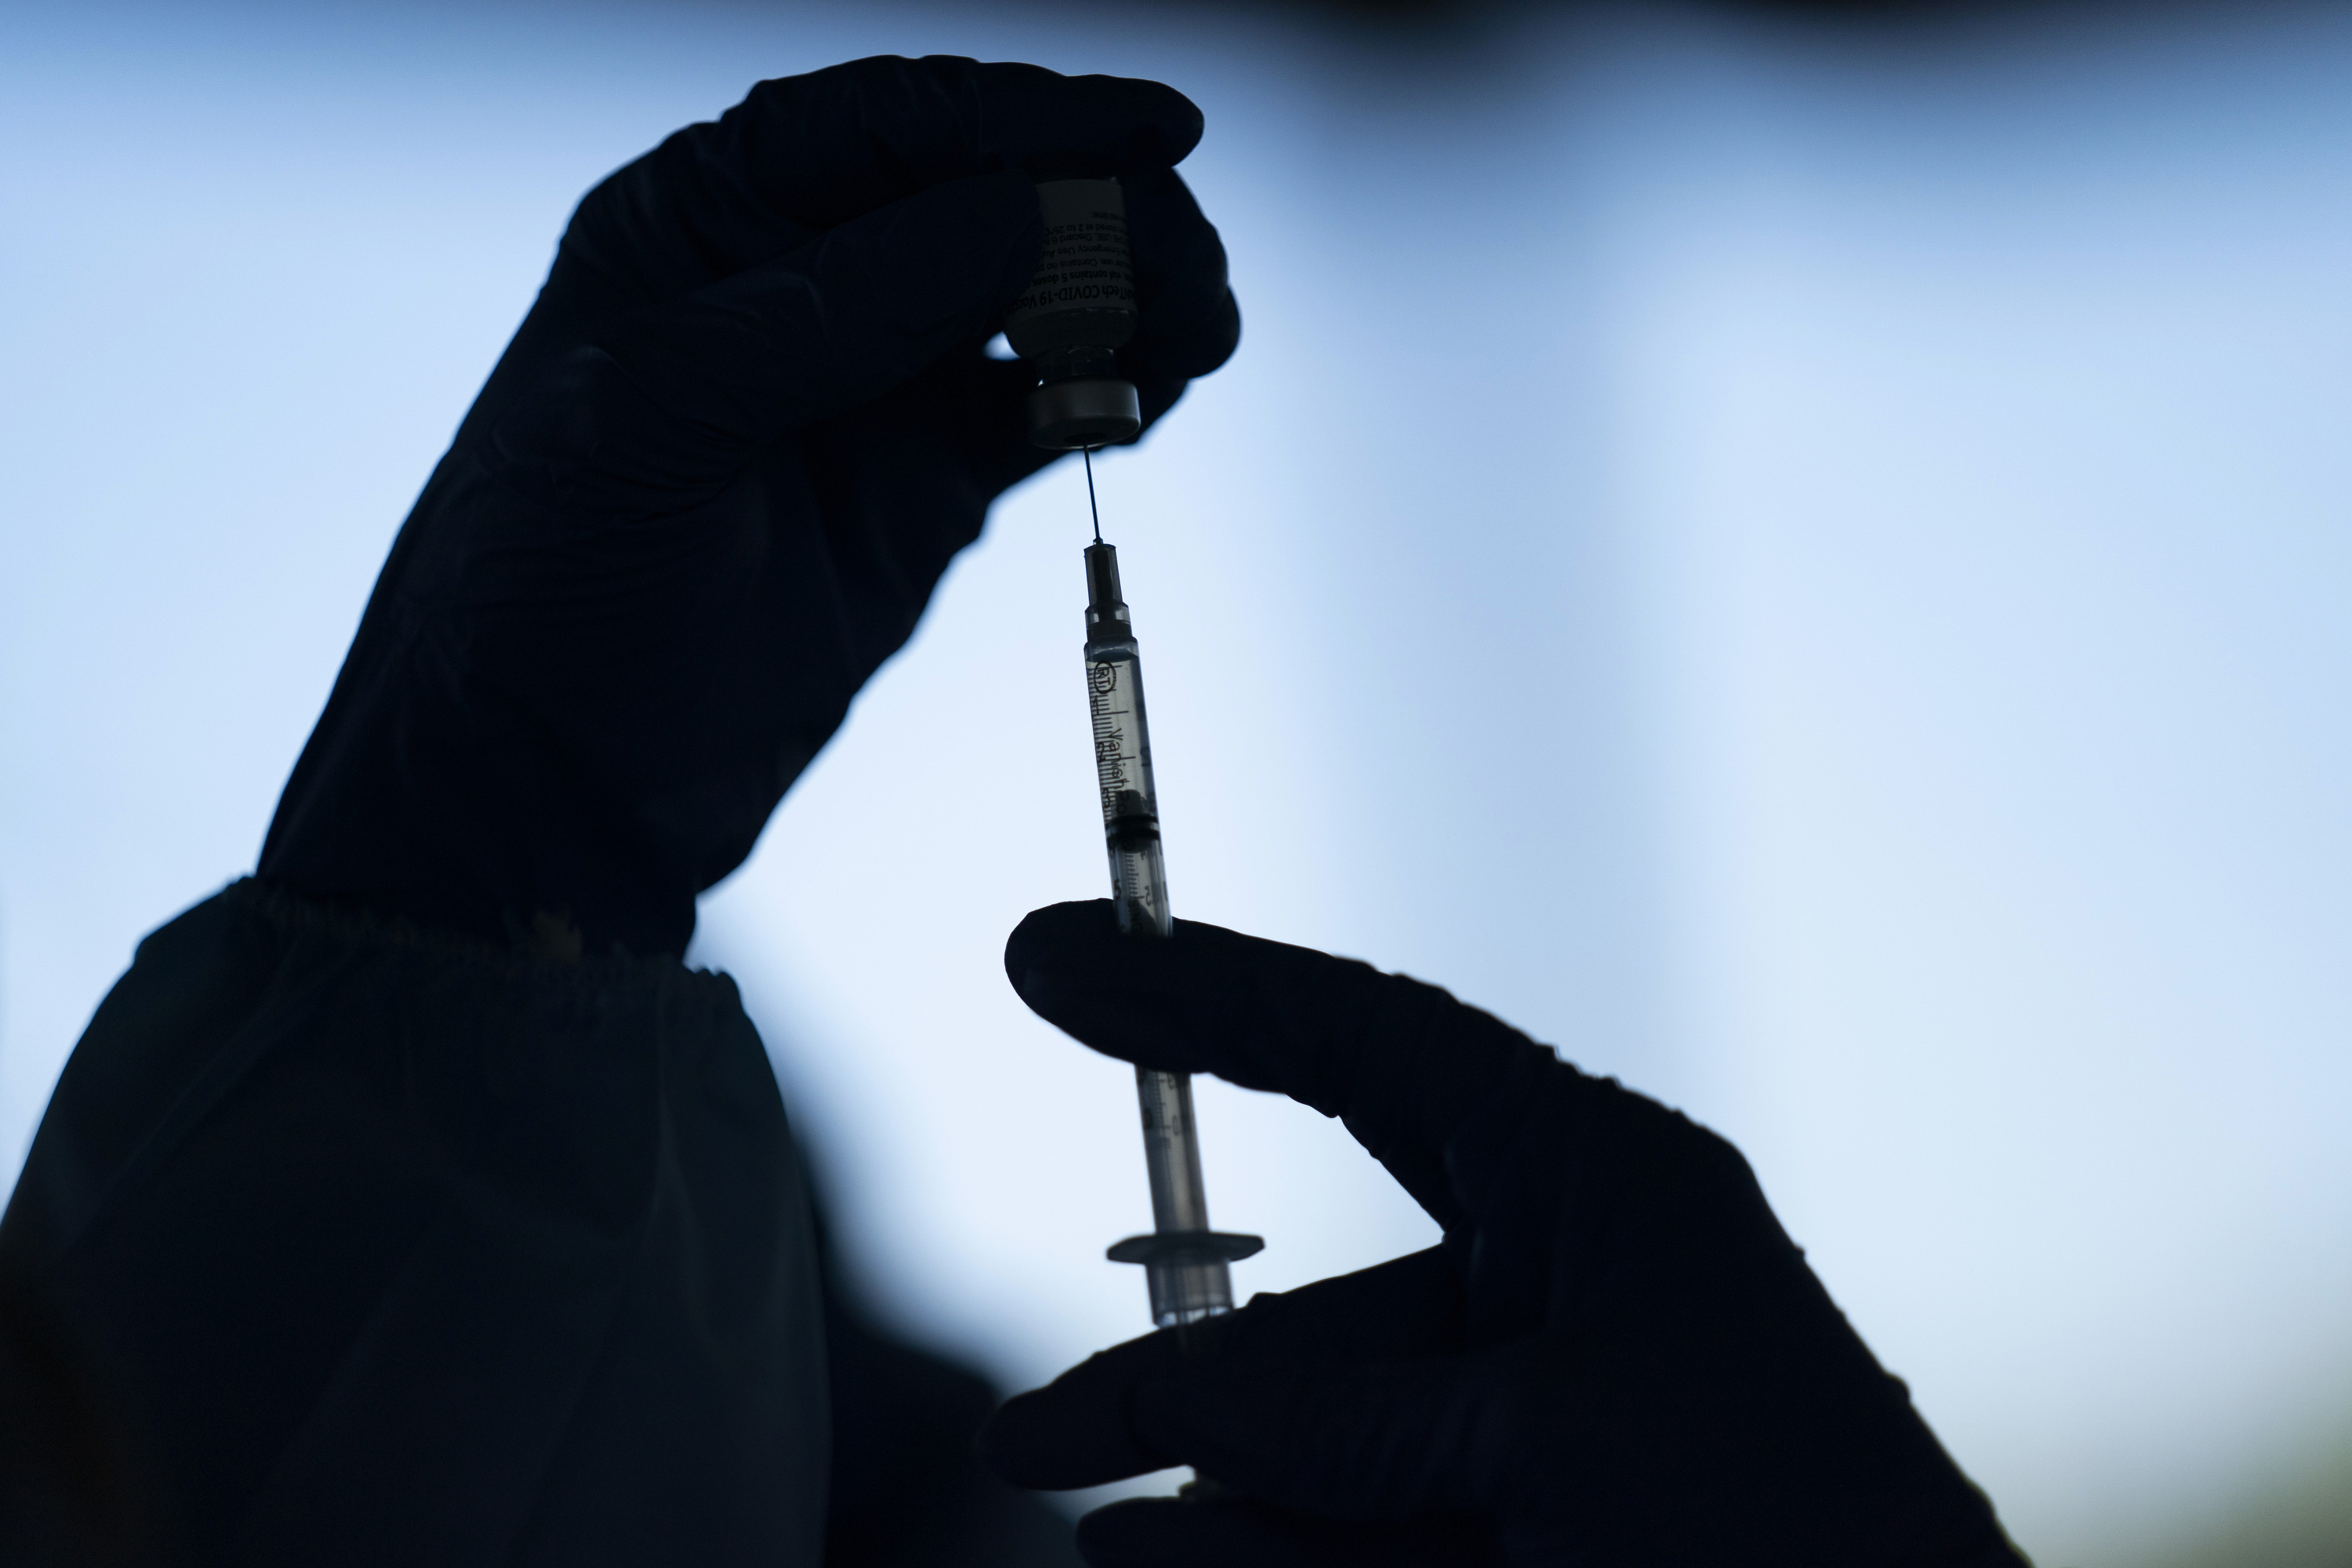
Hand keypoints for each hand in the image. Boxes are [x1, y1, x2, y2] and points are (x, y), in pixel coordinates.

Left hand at [258, 58, 1237, 955]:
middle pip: (980, 199)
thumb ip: (830, 310)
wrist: (544, 785)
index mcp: (700, 221)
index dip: (1022, 115)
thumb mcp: (656, 419)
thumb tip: (1013, 217)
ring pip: (1029, 302)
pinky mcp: (919, 492)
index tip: (1153, 132)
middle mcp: (792, 284)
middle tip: (1190, 262)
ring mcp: (866, 390)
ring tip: (1202, 322)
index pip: (884, 126)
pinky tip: (1160, 389)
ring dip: (1125, 298)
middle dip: (1097, 213)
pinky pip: (1039, 412)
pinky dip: (1108, 395)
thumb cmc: (541, 585)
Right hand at [981, 902, 2022, 1567]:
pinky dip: (1261, 1553)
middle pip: (1316, 1314)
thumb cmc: (1794, 1546)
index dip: (1202, 998)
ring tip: (1080, 1517)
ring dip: (1209, 1491)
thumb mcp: (1553, 1441)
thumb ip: (1336, 1424)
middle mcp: (1558, 1296)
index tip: (1047, 963)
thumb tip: (1150, 1438)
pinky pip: (1358, 1531)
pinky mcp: (1525, 1538)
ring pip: (1323, 1449)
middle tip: (1026, 1442)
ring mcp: (1541, 1436)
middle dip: (1170, 1378)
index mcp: (1599, 1189)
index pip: (1367, 1051)